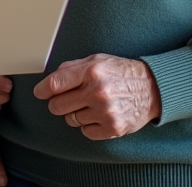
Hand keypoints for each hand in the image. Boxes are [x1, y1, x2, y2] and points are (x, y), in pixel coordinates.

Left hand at [32, 54, 160, 139]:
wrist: (152, 88)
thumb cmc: (121, 72)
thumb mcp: (97, 60)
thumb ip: (72, 68)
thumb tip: (48, 81)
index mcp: (91, 72)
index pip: (55, 84)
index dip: (42, 90)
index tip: (39, 93)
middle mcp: (97, 92)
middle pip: (57, 106)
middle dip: (58, 103)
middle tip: (69, 98)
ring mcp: (105, 112)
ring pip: (70, 120)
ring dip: (76, 113)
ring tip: (90, 104)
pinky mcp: (112, 128)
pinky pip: (85, 132)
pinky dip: (89, 125)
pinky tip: (99, 114)